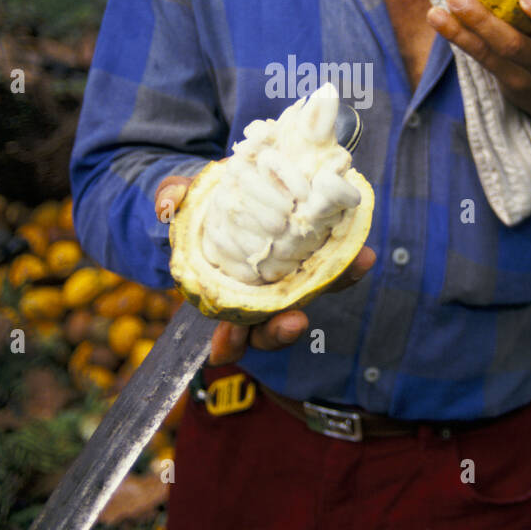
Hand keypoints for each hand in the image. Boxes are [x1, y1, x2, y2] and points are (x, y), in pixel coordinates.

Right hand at [154, 172, 375, 364]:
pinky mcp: (313, 256)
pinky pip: (333, 268)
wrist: (229, 186)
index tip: (229, 339)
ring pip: (310, 298)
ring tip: (347, 274)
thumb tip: (167, 202)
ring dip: (330, 290)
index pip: (229, 336)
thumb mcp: (180, 198)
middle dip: (282, 331)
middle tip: (293, 321)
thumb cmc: (199, 207)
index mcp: (224, 298)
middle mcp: (260, 297)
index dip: (230, 343)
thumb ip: (172, 197)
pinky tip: (363, 255)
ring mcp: (289, 279)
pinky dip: (348, 265)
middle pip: (272, 329)